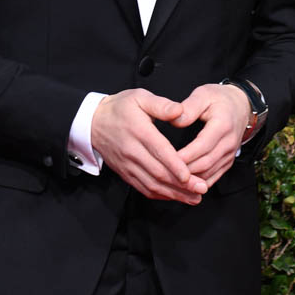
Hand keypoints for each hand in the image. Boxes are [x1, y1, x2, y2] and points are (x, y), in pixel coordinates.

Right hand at [91, 89, 207, 204]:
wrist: (93, 122)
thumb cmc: (120, 108)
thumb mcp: (140, 97)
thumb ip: (161, 105)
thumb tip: (180, 111)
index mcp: (139, 131)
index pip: (159, 151)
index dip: (175, 166)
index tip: (190, 176)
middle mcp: (132, 151)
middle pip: (158, 172)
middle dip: (181, 185)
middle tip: (201, 189)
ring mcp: (128, 165)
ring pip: (152, 184)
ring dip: (174, 194)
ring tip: (194, 198)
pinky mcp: (125, 173)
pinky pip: (143, 188)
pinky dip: (160, 195)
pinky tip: (176, 197)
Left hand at [172, 83, 250, 186]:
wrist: (240, 106)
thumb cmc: (218, 99)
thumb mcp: (203, 94)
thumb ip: (189, 106)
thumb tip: (175, 120)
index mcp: (222, 125)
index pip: (202, 146)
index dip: (185, 155)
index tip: (166, 158)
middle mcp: (229, 143)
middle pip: (205, 163)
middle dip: (184, 170)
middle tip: (163, 172)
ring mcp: (230, 154)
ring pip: (209, 173)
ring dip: (190, 179)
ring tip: (169, 179)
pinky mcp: (227, 162)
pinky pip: (213, 178)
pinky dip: (198, 183)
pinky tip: (183, 184)